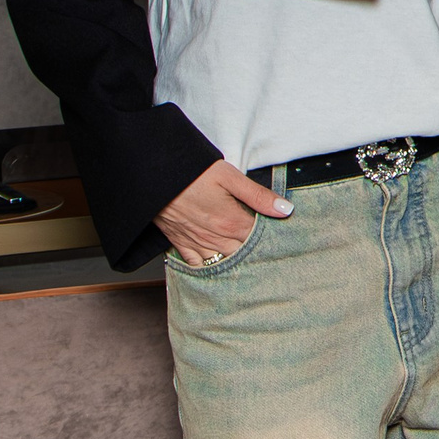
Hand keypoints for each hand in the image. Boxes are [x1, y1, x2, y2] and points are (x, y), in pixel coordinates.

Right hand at [158, 159, 291, 267]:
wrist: (153, 176)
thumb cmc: (191, 172)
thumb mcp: (229, 176)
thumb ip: (258, 195)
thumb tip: (285, 210)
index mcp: (231, 222)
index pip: (260, 239)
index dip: (271, 238)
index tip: (280, 236)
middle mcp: (215, 238)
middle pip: (244, 255)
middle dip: (255, 253)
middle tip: (268, 252)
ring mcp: (197, 243)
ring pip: (223, 263)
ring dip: (235, 261)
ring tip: (246, 259)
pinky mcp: (181, 243)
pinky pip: (198, 264)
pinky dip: (209, 266)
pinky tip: (218, 263)